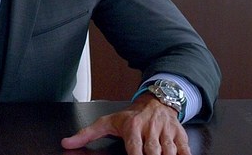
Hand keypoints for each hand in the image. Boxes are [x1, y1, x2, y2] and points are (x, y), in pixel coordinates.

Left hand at [61, 95, 189, 154]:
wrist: (156, 101)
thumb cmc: (131, 116)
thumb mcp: (107, 122)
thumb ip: (86, 134)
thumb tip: (66, 143)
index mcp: (132, 127)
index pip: (135, 148)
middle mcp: (150, 129)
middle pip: (153, 152)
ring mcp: (166, 132)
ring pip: (170, 151)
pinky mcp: (179, 135)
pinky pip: (185, 149)